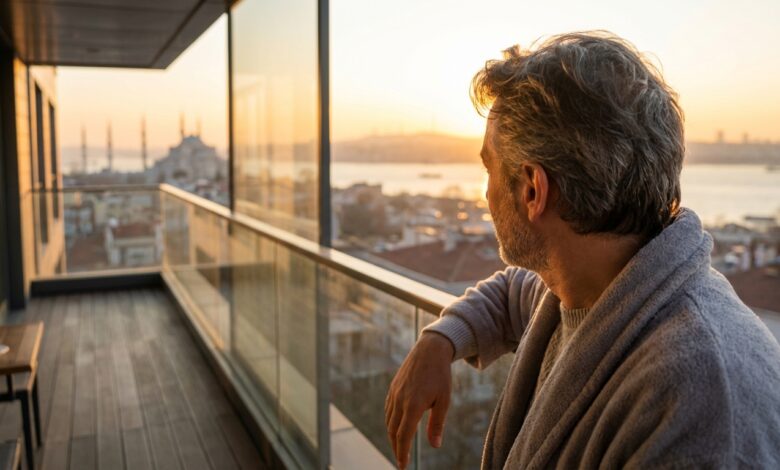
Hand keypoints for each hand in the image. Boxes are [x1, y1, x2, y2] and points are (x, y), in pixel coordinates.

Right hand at [385, 332, 453, 468]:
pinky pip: (388, 409)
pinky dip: (391, 422)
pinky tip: (396, 426)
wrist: (430, 350)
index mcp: (413, 405)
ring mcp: (394, 393)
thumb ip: (437, 424)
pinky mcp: (393, 388)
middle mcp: (400, 400)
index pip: (404, 435)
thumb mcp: (444, 401)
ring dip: (393, 436)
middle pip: (393, 431)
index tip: (402, 466)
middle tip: (401, 461)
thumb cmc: (440, 376)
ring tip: (399, 446)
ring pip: (389, 421)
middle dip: (396, 448)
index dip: (402, 453)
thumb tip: (435, 445)